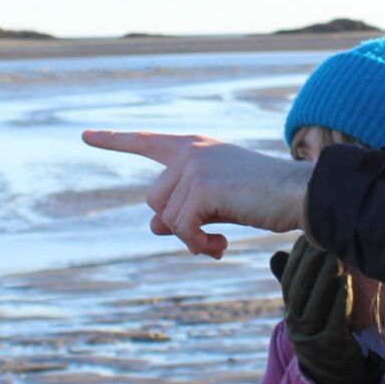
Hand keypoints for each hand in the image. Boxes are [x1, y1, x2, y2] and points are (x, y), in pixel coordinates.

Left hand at [80, 131, 312, 257]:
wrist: (298, 194)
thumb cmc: (263, 197)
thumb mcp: (216, 202)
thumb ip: (183, 208)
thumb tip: (153, 227)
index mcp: (193, 148)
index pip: (146, 142)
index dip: (114, 140)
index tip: (86, 135)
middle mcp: (189, 153)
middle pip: (155, 201)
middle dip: (177, 225)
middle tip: (206, 239)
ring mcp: (193, 168)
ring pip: (167, 219)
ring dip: (191, 239)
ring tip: (217, 243)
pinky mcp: (201, 189)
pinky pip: (182, 230)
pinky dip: (198, 246)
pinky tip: (221, 248)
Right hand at [275, 237, 380, 383]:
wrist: (335, 377)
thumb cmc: (323, 334)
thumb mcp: (307, 311)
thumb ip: (296, 286)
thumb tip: (277, 255)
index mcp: (290, 312)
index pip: (289, 279)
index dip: (297, 257)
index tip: (307, 234)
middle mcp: (295, 324)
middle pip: (300, 288)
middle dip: (311, 261)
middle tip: (324, 237)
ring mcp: (311, 337)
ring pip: (315, 302)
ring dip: (326, 276)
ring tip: (336, 253)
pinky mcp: (331, 347)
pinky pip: (334, 318)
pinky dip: (339, 298)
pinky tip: (346, 280)